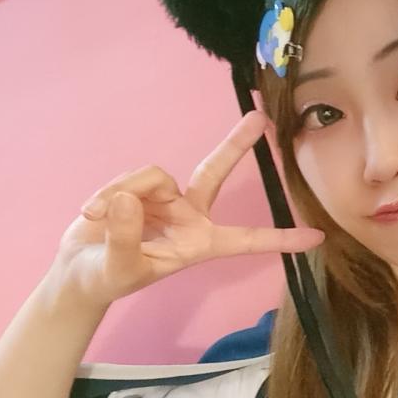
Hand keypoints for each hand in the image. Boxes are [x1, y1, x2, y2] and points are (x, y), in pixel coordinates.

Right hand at [52, 111, 323, 305]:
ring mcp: (165, 198)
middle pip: (215, 173)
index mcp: (200, 244)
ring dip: (124, 193)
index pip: (247, 240)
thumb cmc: (109, 278)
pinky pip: (129, 178)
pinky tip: (91, 213)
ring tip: (97, 219)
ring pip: (154, 176)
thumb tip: (131, 199)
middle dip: (236, 145)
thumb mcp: (119, 269)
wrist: (79, 271)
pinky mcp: (139, 187)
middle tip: (261, 118)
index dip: (281, 238)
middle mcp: (190, 215)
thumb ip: (126, 238)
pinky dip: (107, 193)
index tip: (318, 237)